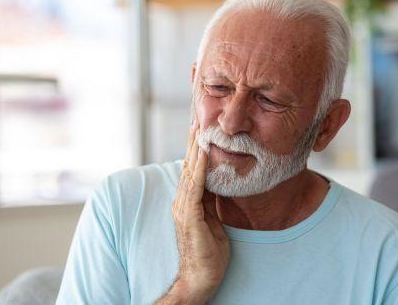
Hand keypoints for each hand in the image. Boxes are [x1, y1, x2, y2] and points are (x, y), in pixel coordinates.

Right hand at [170, 122, 229, 302]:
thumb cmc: (209, 251)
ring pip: (190, 171)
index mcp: (188, 201)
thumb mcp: (212, 220)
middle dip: (194, 142)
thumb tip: (215, 183)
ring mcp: (183, 207)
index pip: (193, 170)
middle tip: (198, 119)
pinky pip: (195, 187)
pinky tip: (204, 152)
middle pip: (189, 165)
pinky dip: (200, 168)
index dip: (197, 149)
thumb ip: (210, 201)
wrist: (200, 277)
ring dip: (196, 148)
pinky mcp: (189, 216)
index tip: (201, 130)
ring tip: (199, 128)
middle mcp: (182, 201)